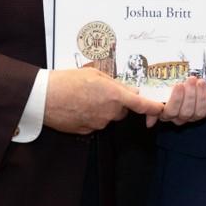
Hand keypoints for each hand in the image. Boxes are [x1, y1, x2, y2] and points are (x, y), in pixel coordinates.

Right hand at [44, 65, 162, 133]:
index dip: (153, 107)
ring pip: (108, 117)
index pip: (140, 104)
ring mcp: (98, 123)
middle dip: (116, 102)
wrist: (44, 97)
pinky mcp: (87, 131)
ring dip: (102, 109)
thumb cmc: (67, 81)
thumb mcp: (94, 74)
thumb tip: (130, 90)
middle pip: (122, 110)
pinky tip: (78, 107)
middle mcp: (109, 112)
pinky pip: (96, 123)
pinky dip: (91, 116)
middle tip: (100, 91)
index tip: (161, 109)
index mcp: (113, 95)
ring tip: (84, 97)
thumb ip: (115, 83)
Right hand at [147, 76, 205, 126]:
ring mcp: (195, 116)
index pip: (171, 112)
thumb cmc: (168, 89)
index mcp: (167, 114)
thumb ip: (151, 106)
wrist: (183, 85)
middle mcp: (181, 118)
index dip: (176, 99)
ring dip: (201, 96)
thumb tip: (149, 123)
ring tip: (201, 82)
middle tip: (192, 80)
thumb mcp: (156, 94)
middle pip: (186, 112)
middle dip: (190, 95)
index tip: (178, 85)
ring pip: (199, 112)